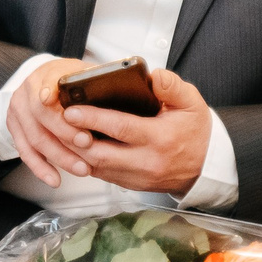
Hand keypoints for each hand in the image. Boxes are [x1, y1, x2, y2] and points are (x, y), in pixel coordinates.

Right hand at [1, 58, 93, 188]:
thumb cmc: (75, 83)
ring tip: (82, 169)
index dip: (50, 92)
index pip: (47, 82)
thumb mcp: (87, 74)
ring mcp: (18, 111)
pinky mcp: (15, 129)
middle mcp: (27, 91)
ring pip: (35, 137)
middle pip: (41, 114)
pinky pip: (25, 152)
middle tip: (88, 145)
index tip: (57, 103)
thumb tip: (133, 85)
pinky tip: (55, 180)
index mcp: (47, 73)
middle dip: (65, 132)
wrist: (47, 84)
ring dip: (58, 156)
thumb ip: (99, 81)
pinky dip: (40, 168)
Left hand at [65, 67, 213, 195]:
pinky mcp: (130, 185)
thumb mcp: (192, 103)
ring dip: (74, 151)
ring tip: (58, 130)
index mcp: (161, 139)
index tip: (71, 109)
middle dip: (73, 137)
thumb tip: (153, 76)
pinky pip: (101, 174)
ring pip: (96, 167)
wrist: (206, 167)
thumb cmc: (195, 130)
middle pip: (100, 153)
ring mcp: (137, 177)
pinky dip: (84, 160)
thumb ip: (172, 87)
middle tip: (55, 120)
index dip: (93, 119)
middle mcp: (147, 162)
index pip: (121, 128)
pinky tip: (73, 144)